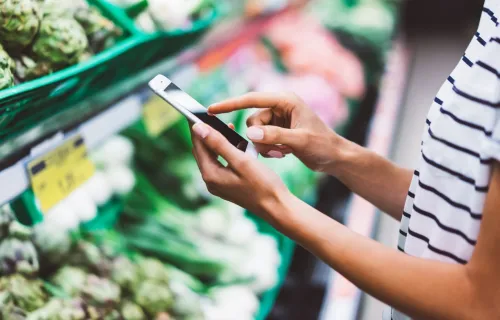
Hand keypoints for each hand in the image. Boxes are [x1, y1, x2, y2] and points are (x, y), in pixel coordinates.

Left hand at [190, 122, 289, 220]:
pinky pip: (221, 163)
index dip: (196, 127)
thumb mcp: (241, 160)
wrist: (277, 207)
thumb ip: (219, 144)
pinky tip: (236, 145)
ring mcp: (219, 185)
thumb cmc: (263, 184)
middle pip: (202, 151)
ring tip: (227, 127)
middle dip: (206, 133)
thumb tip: (198, 128)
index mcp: (211, 175)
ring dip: (218, 142)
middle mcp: (211, 181)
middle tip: (210, 116)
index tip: (196, 111)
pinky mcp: (228, 185)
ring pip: (212, 157)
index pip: (198, 145)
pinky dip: (226, 152)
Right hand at [209, 92, 340, 171]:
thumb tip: (249, 133)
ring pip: (255, 132)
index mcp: (285, 100)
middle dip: (258, 138)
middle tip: (274, 150)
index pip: (251, 99)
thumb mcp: (299, 141)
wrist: (335, 157)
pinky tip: (284, 153)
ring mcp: (279, 118)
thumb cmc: (323, 145)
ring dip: (264, 146)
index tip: (211, 109)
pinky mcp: (278, 130)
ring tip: (282, 153)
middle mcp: (280, 106)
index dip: (230, 104)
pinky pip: (261, 138)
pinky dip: (268, 148)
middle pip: (252, 120)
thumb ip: (274, 136)